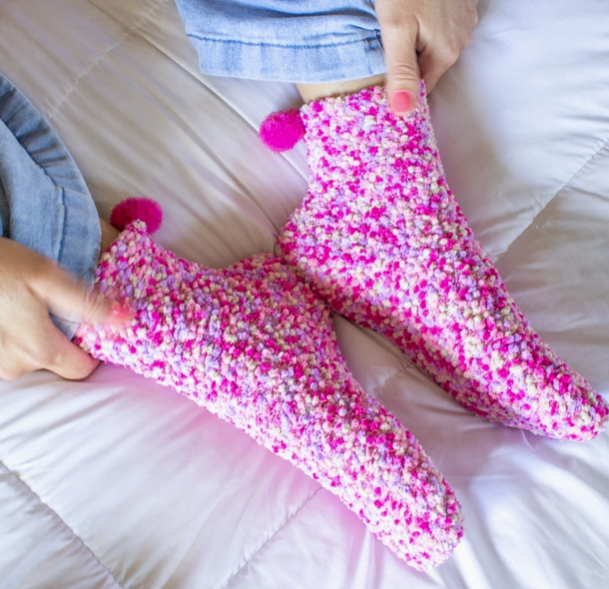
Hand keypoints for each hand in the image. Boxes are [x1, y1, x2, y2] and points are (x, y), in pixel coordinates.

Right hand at [0, 237, 112, 380]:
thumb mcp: (47, 276)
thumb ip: (87, 302)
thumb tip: (124, 320)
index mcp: (39, 350)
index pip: (82, 370)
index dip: (92, 352)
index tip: (90, 331)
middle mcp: (15, 366)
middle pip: (55, 363)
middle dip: (61, 340)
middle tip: (53, 309)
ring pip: (30, 358)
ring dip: (35, 337)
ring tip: (27, 308)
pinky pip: (9, 352)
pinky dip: (14, 337)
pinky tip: (10, 314)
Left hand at [375, 0, 478, 113]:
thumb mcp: (396, 29)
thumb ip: (400, 70)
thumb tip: (403, 112)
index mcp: (446, 53)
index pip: (422, 87)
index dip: (402, 87)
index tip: (382, 84)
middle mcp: (461, 40)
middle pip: (428, 65)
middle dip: (408, 62)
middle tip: (386, 45)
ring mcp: (465, 20)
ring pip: (434, 44)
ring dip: (417, 41)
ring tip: (399, 25)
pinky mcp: (463, 2)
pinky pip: (442, 24)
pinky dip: (427, 22)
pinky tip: (415, 9)